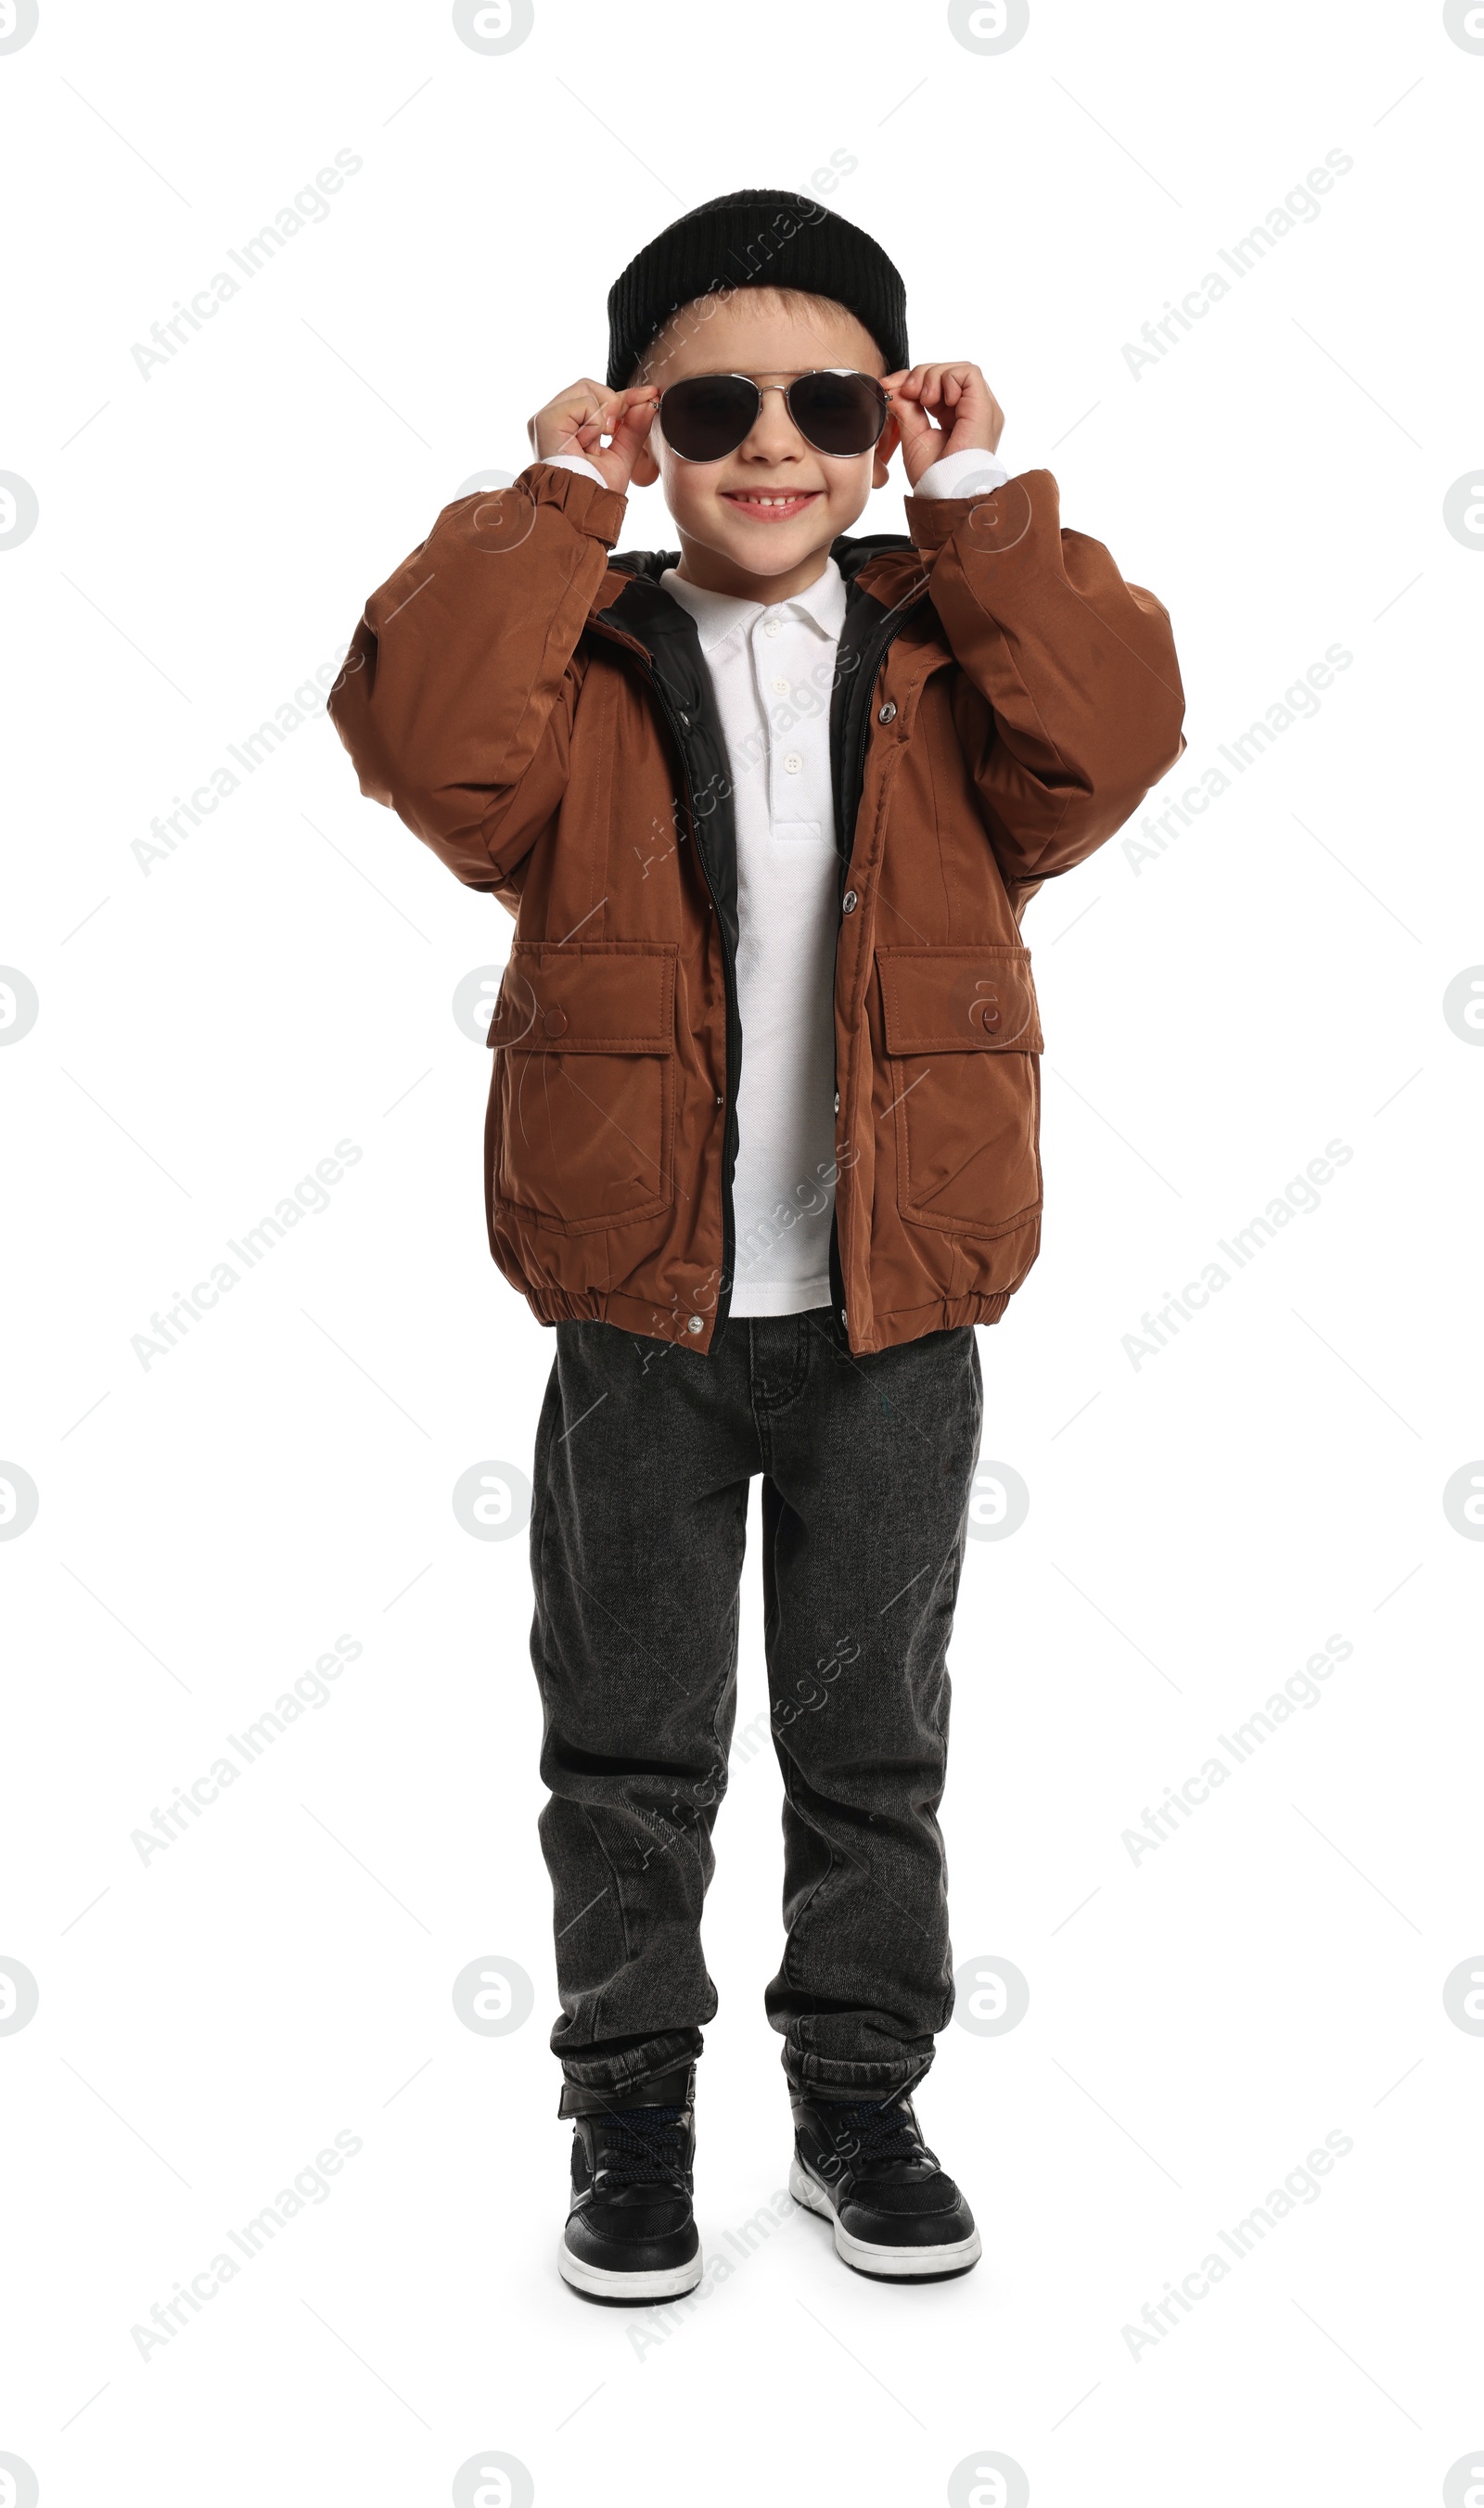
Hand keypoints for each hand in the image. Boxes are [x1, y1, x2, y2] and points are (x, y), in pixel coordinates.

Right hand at [527, 378, 658, 491]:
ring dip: (602, 418)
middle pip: (589, 386)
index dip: (625, 395)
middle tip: (612, 432)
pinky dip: (594, 423)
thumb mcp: (621, 456)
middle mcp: (553, 420)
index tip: (650, 394)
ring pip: (586, 388)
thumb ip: (633, 428)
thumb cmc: (596, 493)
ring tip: (594, 446)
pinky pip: (583, 402)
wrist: (581, 513)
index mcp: (566, 427)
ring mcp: (546, 418)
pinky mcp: (545, 420)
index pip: (596, 397)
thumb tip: (648, 401)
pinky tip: (587, 445)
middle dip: (613, 404)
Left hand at [880, 362, 1004, 490]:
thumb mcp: (913, 434)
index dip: (914, 379)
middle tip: (907, 393)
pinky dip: (947, 379)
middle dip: (921, 375)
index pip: (938, 383)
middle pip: (948, 372)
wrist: (944, 494)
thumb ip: (906, 407)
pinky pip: (969, 373)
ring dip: (933, 376)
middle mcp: (973, 411)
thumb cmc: (932, 476)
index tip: (893, 388)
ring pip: (958, 369)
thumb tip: (892, 385)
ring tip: (924, 400)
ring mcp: (982, 408)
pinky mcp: (985, 407)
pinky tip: (937, 400)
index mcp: (957, 417)